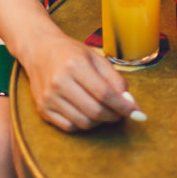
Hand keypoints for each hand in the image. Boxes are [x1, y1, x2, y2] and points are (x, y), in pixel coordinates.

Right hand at [24, 28, 138, 132]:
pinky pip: (69, 127)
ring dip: (100, 121)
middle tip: (121, 113)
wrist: (39, 50)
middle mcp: (59, 82)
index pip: (104, 93)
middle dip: (114, 116)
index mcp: (75, 65)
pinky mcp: (42, 109)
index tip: (137, 113)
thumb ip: (114, 79)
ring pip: (83, 122)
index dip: (123, 106)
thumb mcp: (96, 58)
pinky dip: (83, 124)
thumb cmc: (70, 52)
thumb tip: (130, 102)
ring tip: (105, 111)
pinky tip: (88, 113)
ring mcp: (49, 97)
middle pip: (94, 111)